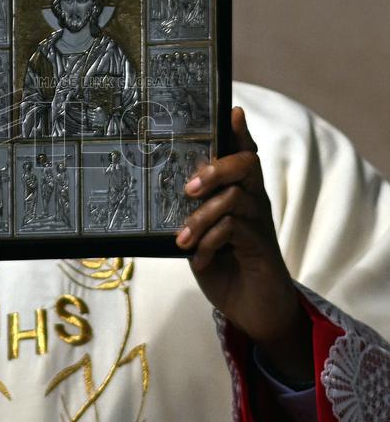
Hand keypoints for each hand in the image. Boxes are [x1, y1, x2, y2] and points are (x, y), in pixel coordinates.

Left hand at [176, 107, 312, 380]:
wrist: (255, 311)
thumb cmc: (225, 268)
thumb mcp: (201, 236)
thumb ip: (192, 212)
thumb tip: (162, 189)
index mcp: (239, 194)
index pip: (242, 154)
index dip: (238, 132)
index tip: (230, 110)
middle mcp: (254, 202)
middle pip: (246, 164)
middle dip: (217, 167)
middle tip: (189, 187)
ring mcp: (259, 224)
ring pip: (235, 197)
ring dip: (202, 217)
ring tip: (182, 239)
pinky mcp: (261, 248)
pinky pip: (234, 230)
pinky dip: (211, 243)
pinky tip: (199, 260)